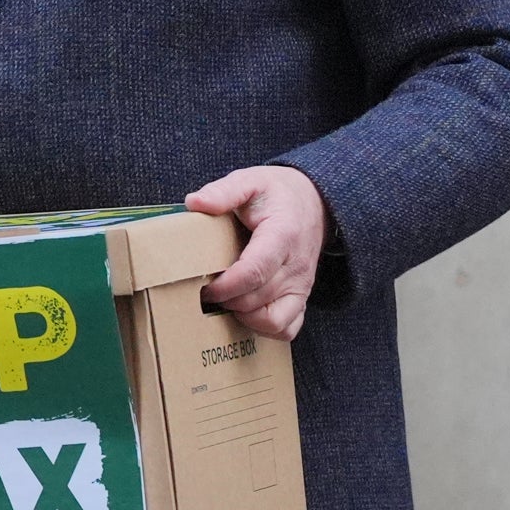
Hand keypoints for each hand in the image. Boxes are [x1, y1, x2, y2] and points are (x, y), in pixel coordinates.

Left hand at [186, 164, 329, 342]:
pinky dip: (264, 328)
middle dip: (226, 300)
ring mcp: (301, 286)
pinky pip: (287, 328)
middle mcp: (296, 266)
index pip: (254, 271)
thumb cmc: (277, 193)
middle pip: (258, 298)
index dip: (226, 284)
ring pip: (274, 321)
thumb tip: (194, 203)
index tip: (204, 284)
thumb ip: (224, 191)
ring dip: (244, 317)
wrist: (315, 202)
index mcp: (282, 235)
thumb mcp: (250, 180)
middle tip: (203, 290)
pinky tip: (244, 311)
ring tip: (224, 300)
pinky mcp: (302, 298)